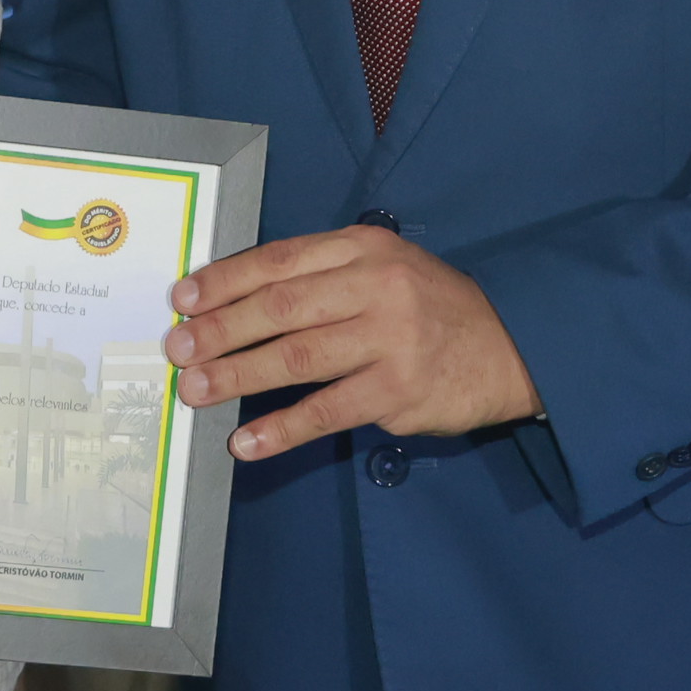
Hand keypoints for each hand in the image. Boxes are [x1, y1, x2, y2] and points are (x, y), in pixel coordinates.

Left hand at [164, 226, 541, 462]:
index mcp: (364, 248)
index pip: (279, 261)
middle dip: (220, 330)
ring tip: (196, 391)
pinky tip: (245, 442)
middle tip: (177, 350)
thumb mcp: (386, 268)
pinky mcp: (399, 391)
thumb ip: (324, 277)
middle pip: (281, 308)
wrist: (513, 346)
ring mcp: (390, 340)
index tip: (182, 300)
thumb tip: (236, 304)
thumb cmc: (432, 308)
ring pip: (296, 358)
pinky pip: (326, 412)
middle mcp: (377, 286)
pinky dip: (280, 429)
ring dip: (238, 376)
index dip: (225, 281)